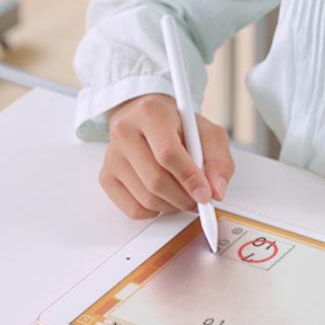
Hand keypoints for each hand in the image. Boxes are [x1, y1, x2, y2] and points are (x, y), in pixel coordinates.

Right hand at [99, 93, 234, 218]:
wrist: (148, 119)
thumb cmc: (179, 125)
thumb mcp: (207, 132)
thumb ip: (218, 159)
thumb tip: (216, 191)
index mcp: (151, 113)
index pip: (168, 154)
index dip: (190, 178)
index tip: (205, 194)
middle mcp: (125, 132)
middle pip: (156, 180)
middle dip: (183, 198)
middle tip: (199, 200)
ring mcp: (112, 156)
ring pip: (145, 198)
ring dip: (171, 206)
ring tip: (183, 195)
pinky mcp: (106, 176)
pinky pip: (132, 208)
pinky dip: (154, 211)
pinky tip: (163, 197)